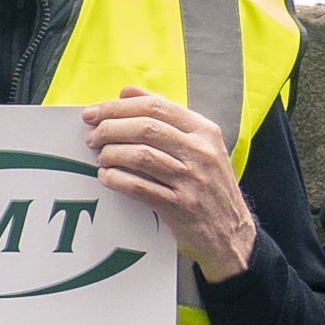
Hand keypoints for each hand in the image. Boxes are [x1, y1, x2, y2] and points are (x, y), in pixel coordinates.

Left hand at [82, 87, 256, 281]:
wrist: (232, 233)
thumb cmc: (209, 186)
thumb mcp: (199, 146)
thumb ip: (166, 117)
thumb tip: (127, 92)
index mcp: (205, 131)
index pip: (156, 107)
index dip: (119, 107)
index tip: (94, 112)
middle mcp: (201, 152)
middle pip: (145, 128)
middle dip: (110, 128)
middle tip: (92, 136)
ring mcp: (192, 180)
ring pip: (141, 155)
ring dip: (111, 154)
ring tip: (100, 157)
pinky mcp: (181, 207)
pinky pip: (140, 187)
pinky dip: (117, 180)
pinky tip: (106, 177)